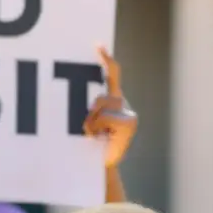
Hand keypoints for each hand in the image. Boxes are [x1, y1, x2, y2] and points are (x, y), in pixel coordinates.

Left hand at [84, 46, 137, 168]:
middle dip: (90, 112)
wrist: (99, 166)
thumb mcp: (86, 122)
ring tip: (93, 135)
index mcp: (112, 99)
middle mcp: (122, 102)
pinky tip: (101, 138)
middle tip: (88, 131)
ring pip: (102, 103)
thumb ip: (88, 109)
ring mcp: (128, 111)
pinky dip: (99, 127)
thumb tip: (82, 99)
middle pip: (101, 93)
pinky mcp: (130, 122)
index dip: (106, 59)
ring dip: (92, 121)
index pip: (112, 73)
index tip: (98, 46)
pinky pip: (107, 116)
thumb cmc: (89, 144)